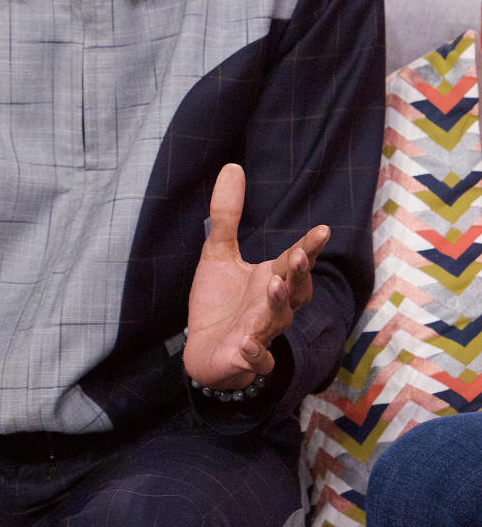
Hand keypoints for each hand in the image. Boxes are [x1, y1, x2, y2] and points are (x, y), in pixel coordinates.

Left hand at [183, 163, 327, 390]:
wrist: (204, 349)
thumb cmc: (219, 301)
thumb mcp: (218, 253)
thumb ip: (227, 215)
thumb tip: (232, 166)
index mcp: (271, 279)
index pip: (295, 261)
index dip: (309, 247)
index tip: (322, 230)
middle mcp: (272, 306)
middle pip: (296, 290)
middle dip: (299, 273)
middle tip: (299, 255)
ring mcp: (261, 333)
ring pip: (278, 320)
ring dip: (278, 304)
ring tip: (273, 285)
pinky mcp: (245, 358)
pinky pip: (257, 360)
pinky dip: (256, 355)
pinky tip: (247, 344)